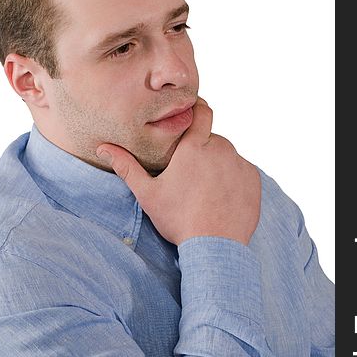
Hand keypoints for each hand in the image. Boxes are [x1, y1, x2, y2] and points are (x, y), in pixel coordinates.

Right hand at [96, 98, 260, 245]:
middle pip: (212, 138)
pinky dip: (234, 178)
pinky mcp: (253, 179)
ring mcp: (239, 164)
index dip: (196, 109)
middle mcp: (221, 149)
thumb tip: (102, 147)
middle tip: (190, 173)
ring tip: (206, 189)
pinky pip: (242, 170)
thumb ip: (126, 166)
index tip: (190, 115)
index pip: (202, 111)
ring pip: (228, 155)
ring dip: (218, 164)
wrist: (215, 247)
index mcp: (194, 147)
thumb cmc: (178, 219)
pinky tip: (221, 197)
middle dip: (203, 149)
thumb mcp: (148, 194)